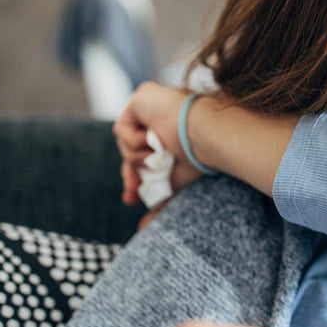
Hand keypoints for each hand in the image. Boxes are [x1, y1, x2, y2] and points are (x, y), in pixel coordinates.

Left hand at [113, 82, 202, 207]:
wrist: (205, 136)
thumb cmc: (199, 158)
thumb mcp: (175, 183)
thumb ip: (160, 200)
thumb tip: (142, 228)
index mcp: (171, 133)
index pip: (144, 155)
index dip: (136, 176)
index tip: (132, 197)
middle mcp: (160, 116)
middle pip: (130, 149)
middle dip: (130, 173)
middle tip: (132, 193)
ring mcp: (150, 106)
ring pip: (125, 142)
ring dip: (137, 157)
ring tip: (157, 157)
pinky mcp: (141, 98)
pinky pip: (122, 129)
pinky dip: (134, 142)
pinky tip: (153, 142)